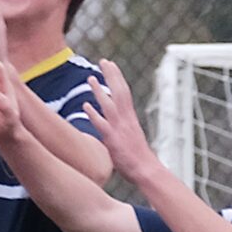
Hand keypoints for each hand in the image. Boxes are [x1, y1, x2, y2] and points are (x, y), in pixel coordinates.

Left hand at [83, 60, 153, 177]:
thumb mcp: (130, 138)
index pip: (125, 93)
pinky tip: (85, 106)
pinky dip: (94, 114)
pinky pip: (102, 124)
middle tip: (105, 61)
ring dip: (100, 91)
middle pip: (120, 92)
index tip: (112, 65)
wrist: (146, 170)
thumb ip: (120, 129)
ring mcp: (119, 128)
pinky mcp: (113, 139)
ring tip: (91, 78)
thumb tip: (111, 127)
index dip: (117, 78)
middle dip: (112, 75)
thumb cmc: (138, 158)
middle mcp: (126, 119)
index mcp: (131, 118)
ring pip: (110, 105)